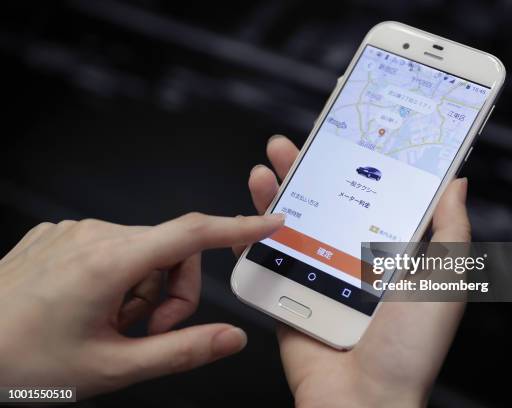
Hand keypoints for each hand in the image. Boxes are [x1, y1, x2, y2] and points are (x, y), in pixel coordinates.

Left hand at [0, 212, 283, 396]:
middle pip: (172, 250)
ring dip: (143, 291)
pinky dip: (118, 279)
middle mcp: (94, 235)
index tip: (269, 221)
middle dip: (174, 294)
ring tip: (112, 325)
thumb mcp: (111, 368)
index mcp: (109, 262)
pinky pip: (113, 249)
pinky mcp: (61, 236)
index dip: (238, 227)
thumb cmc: (21, 363)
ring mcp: (74, 232)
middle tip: (148, 333)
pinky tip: (89, 308)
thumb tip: (230, 338)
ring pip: (143, 252)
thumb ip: (181, 352)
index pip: (193, 233)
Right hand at [234, 135, 468, 406]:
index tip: (345, 136)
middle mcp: (352, 261)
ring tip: (267, 164)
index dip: (356, 165)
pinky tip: (250, 208)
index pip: (370, 197)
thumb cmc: (411, 347)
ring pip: (292, 225)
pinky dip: (253, 234)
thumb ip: (451, 230)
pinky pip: (267, 260)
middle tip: (295, 141)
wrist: (365, 403)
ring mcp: (317, 277)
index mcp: (390, 254)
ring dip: (277, 192)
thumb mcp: (445, 280)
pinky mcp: (289, 296)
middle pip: (325, 204)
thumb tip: (456, 182)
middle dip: (308, 169)